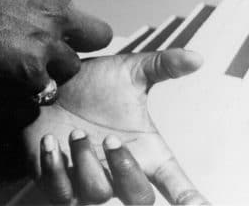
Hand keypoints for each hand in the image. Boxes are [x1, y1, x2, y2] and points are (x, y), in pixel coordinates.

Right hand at [0, 0, 182, 95]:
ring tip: (23, 59)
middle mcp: (57, 12)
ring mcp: (44, 45)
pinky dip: (27, 85)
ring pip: (71, 66)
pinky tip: (4, 77)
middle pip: (99, 35)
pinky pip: (40, 87)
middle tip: (58, 38)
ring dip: (55, 65)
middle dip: (85, 38)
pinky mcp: (26, 75)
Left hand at [24, 49, 208, 203]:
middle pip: (139, 198)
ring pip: (96, 194)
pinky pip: (59, 192)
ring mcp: (87, 180)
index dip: (190, 200)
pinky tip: (51, 142)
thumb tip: (197, 57)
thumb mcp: (130, 72)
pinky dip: (54, 169)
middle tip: (111, 140)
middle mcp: (119, 172)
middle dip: (126, 171)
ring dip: (87, 164)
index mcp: (145, 152)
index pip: (176, 186)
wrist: (52, 83)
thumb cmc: (95, 84)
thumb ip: (163, 66)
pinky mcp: (56, 179)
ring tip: (76, 132)